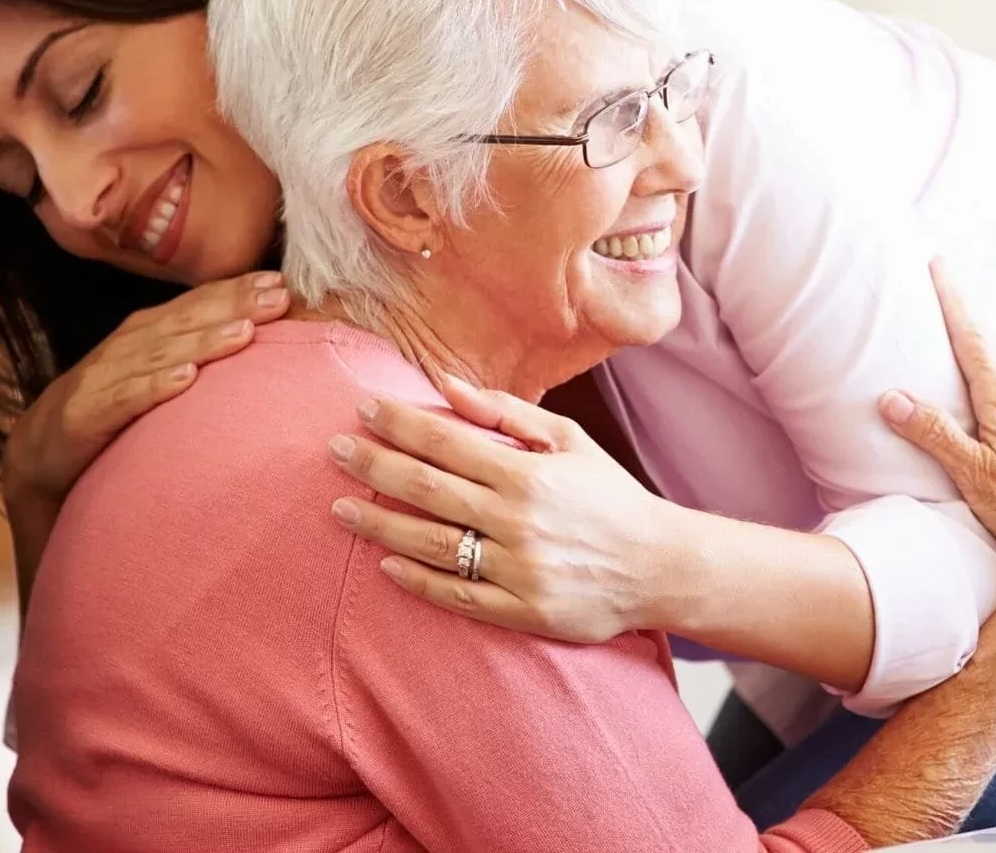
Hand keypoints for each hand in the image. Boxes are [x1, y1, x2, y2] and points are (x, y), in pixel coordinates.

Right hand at [1, 271, 290, 511]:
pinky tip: (184, 380)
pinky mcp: (85, 414)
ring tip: (243, 334)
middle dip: (232, 305)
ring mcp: (105, 378)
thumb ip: (193, 353)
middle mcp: (127, 346)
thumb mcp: (153, 374)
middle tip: (277, 296)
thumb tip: (254, 337)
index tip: (282, 282)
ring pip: (160, 354)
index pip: (196, 305)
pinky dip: (154, 387)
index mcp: (146, 333)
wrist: (40, 453)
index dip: (236, 290)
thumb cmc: (110, 408)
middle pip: (185, 320)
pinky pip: (124, 399)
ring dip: (203, 342)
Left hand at [327, 378, 674, 644]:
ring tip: (341, 507)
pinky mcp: (522, 611)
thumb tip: (446, 384)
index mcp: (530, 473)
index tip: (362, 409)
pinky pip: (457, 596)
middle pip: (428, 489)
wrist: (661, 565)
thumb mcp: (571, 442)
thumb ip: (507, 413)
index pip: (448, 442)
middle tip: (334, 450)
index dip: (400, 424)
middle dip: (375, 466)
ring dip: (380, 525)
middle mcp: (519, 520)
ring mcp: (518, 569)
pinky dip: (417, 581)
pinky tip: (384, 565)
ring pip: (431, 544)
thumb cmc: (611, 497)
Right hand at [878, 260, 995, 605]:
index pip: (973, 341)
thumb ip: (934, 434)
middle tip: (943, 279)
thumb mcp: (972, 475)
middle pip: (989, 346)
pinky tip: (992, 386)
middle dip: (964, 311)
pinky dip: (994, 372)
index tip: (938, 266)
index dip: (954, 302)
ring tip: (961, 324)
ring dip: (980, 341)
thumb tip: (892, 398)